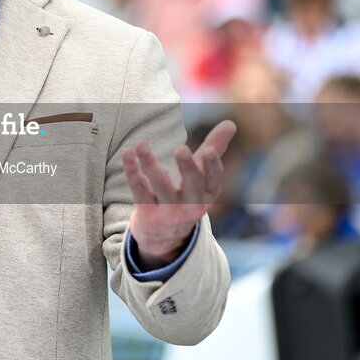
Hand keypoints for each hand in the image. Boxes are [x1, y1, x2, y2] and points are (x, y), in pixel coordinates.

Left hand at [123, 120, 236, 269]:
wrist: (164, 237)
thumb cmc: (186, 195)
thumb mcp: (202, 176)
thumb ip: (215, 149)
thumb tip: (231, 122)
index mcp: (207, 193)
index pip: (213, 179)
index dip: (212, 166)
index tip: (208, 150)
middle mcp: (191, 204)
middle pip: (192, 185)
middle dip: (187, 167)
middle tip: (181, 149)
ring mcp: (169, 211)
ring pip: (161, 187)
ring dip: (150, 165)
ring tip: (141, 144)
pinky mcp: (148, 214)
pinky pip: (140, 192)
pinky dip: (133, 173)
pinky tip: (128, 155)